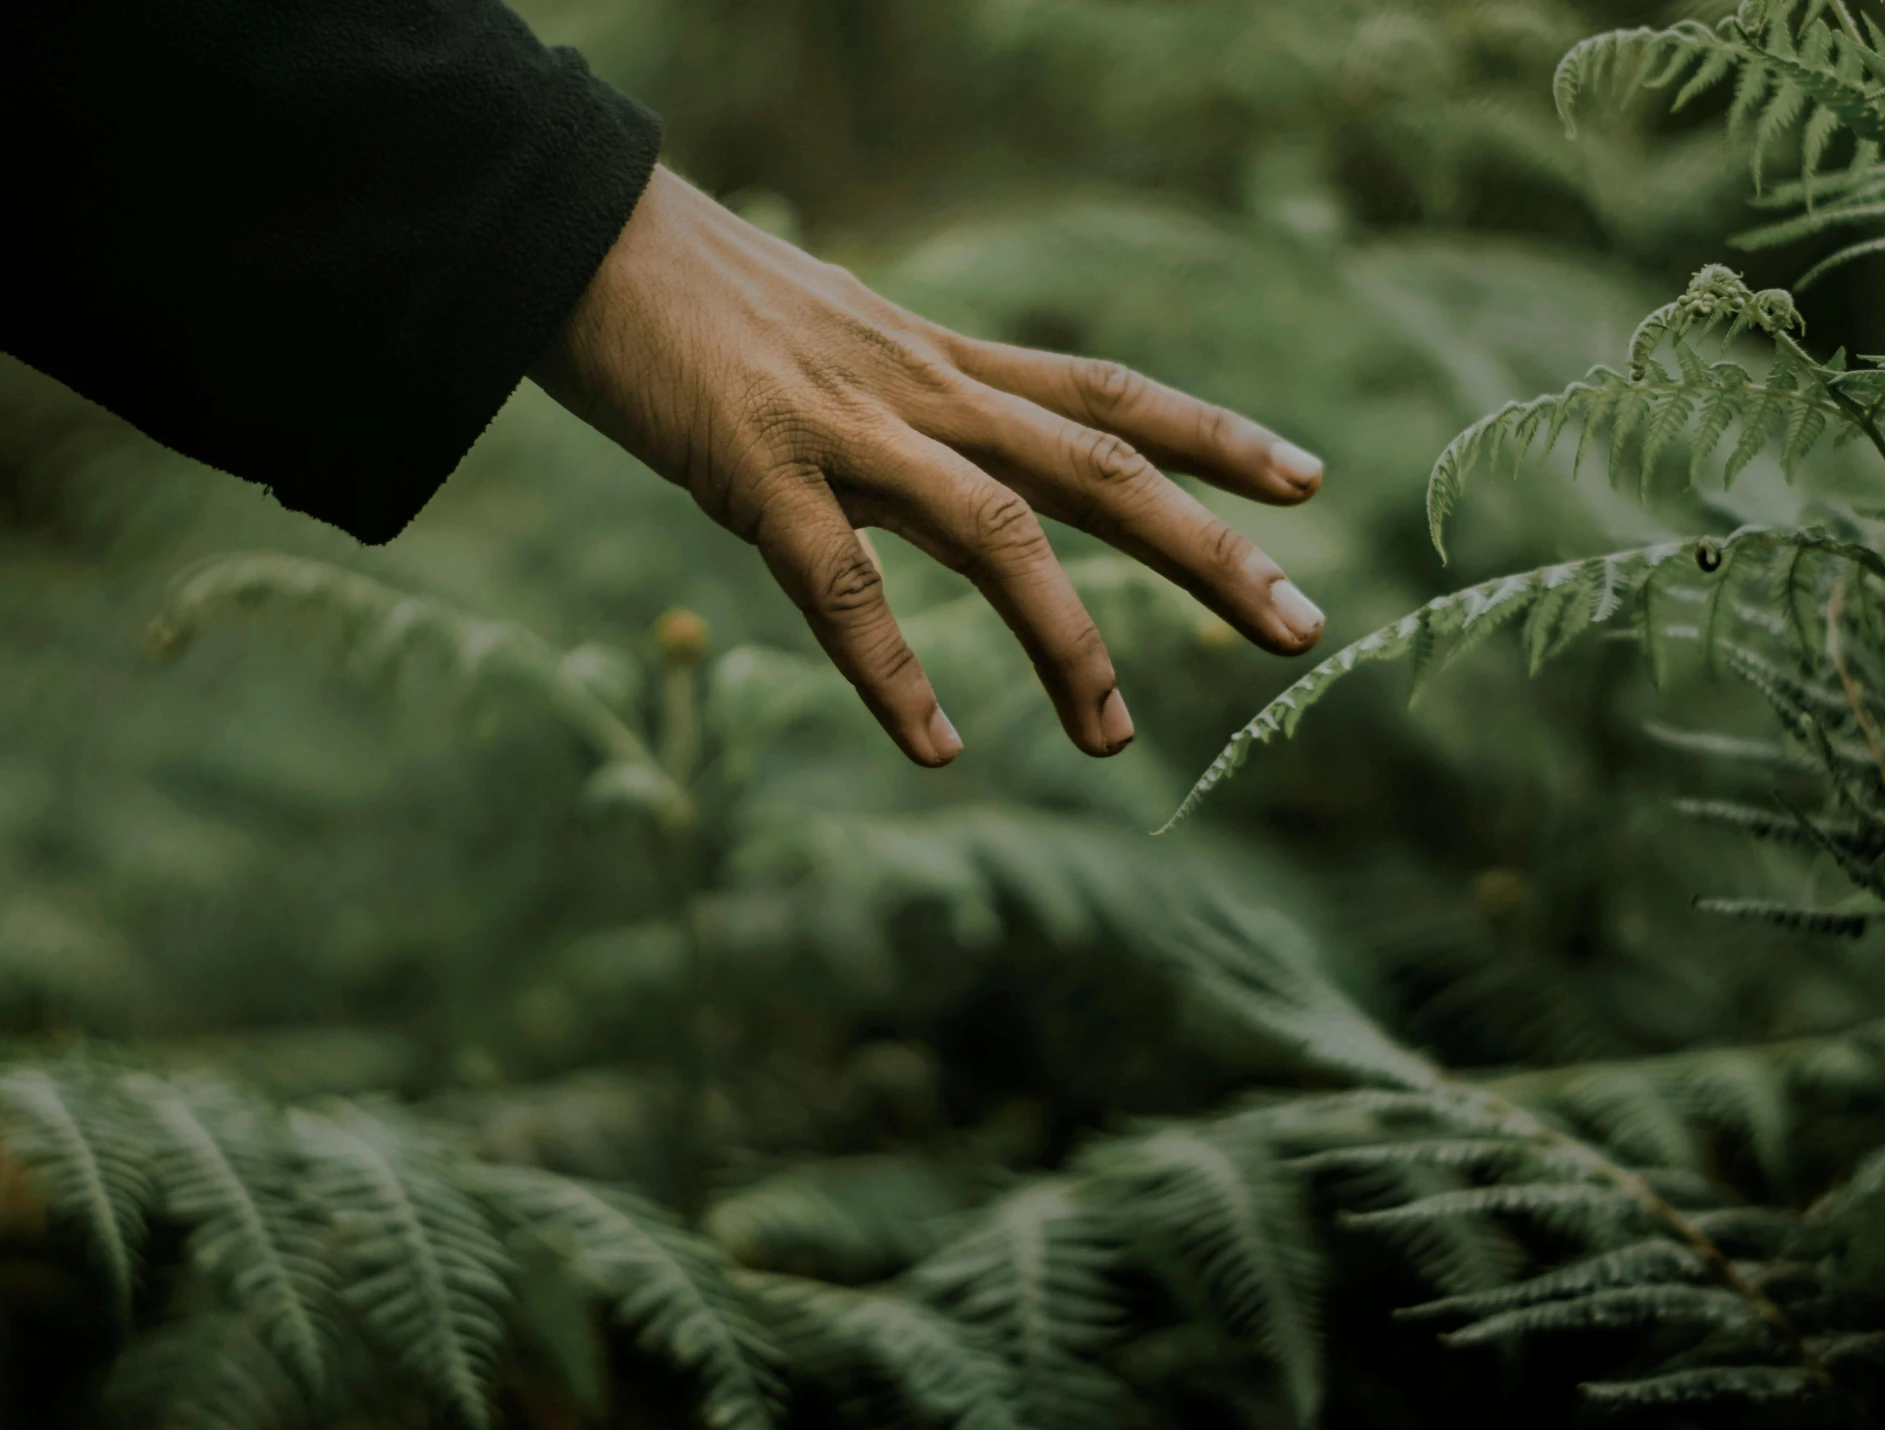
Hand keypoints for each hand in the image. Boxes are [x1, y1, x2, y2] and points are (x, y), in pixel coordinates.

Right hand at [530, 166, 1326, 765]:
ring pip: (996, 531)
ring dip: (1069, 639)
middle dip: (1209, 550)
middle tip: (1302, 627)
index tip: (1307, 483)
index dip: (1216, 437)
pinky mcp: (754, 468)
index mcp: (940, 362)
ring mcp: (845, 427)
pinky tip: (935, 747)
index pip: (1109, 395)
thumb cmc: (697, 297)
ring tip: (1115, 739)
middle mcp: (921, 389)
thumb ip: (906, 413)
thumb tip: (958, 476)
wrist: (576, 228)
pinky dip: (893, 671)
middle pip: (1100, 465)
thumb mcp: (834, 348)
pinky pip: (840, 583)